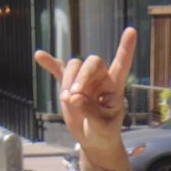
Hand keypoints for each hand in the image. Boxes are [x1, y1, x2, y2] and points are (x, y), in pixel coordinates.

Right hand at [34, 27, 135, 155]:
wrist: (94, 140)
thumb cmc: (104, 131)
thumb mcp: (102, 125)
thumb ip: (90, 111)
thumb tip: (73, 97)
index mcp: (114, 86)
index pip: (121, 63)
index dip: (126, 48)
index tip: (131, 30)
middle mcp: (100, 78)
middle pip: (92, 62)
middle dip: (82, 76)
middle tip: (74, 96)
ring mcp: (84, 81)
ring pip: (74, 66)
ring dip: (68, 80)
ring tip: (67, 100)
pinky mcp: (68, 86)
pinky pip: (58, 71)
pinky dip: (49, 64)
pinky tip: (39, 55)